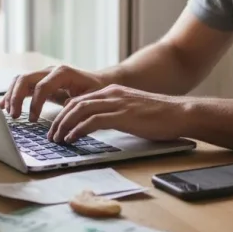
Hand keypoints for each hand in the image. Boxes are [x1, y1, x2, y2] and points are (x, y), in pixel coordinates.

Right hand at [0, 65, 106, 121]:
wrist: (99, 82)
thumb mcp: (91, 97)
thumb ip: (78, 102)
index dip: (35, 103)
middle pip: (25, 79)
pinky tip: (3, 106)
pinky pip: (22, 85)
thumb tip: (65, 108)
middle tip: (15, 116)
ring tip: (10, 114)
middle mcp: (50, 71)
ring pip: (20, 80)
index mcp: (62, 73)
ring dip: (12, 96)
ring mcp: (43, 75)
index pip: (42, 86)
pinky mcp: (39, 82)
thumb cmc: (95, 90)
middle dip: (16, 97)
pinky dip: (12, 94)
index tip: (33, 120)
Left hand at [48, 84, 188, 142]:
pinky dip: (79, 130)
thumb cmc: (160, 116)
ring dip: (65, 125)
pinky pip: (93, 121)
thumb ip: (116, 114)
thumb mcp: (132, 111)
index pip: (80, 100)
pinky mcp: (122, 115)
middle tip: (51, 136)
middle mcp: (112, 94)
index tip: (57, 127)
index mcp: (113, 92)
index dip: (65, 114)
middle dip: (60, 120)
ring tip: (57, 139)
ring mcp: (117, 103)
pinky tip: (72, 139)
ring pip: (80, 110)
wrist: (181, 113)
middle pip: (75, 104)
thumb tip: (101, 127)